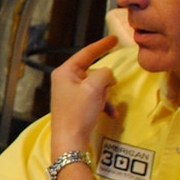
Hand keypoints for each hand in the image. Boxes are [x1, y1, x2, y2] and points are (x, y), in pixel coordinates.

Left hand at [49, 35, 118, 157]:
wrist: (70, 141)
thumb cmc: (79, 112)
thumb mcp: (95, 87)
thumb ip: (105, 73)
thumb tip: (107, 77)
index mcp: (65, 71)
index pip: (87, 52)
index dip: (102, 45)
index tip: (115, 38)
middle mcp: (65, 80)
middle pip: (94, 72)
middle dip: (104, 83)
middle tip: (103, 94)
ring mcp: (70, 93)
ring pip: (97, 86)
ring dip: (105, 96)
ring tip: (103, 107)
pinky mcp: (75, 105)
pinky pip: (94, 98)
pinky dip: (103, 105)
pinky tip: (111, 115)